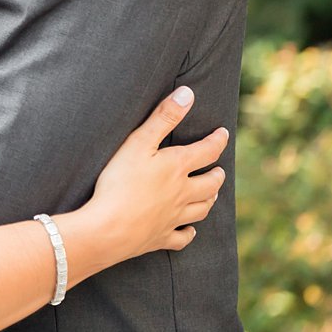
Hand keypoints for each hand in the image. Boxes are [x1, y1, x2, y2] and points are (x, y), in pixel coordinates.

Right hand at [83, 86, 229, 262]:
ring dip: (209, 200)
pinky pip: (182, 238)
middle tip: (219, 169)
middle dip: (217, 174)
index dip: (217, 140)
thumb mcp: (138, 142)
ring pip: (201, 209)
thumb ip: (164, 117)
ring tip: (211, 195)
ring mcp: (173, 218)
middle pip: (210, 184)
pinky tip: (189, 230)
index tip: (223, 134)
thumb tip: (188, 94)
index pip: (207, 151)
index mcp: (177, 167)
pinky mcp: (160, 238)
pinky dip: (189, 233)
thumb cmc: (119, 181)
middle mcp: (182, 193)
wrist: (108, 227)